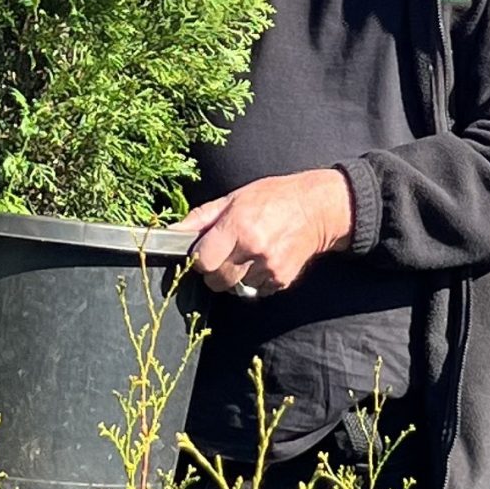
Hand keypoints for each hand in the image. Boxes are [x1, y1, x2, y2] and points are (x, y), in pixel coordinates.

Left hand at [181, 169, 354, 297]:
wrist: (318, 208)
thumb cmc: (273, 198)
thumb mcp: (234, 198)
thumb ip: (201, 218)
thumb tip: (171, 232)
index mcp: (237, 225)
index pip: (202, 261)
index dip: (200, 258)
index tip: (207, 251)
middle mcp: (253, 248)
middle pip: (216, 280)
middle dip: (216, 271)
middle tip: (227, 255)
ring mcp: (269, 267)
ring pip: (236, 287)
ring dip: (238, 276)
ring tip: (250, 253)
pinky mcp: (282, 279)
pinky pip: (256, 290)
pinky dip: (256, 280)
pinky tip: (264, 260)